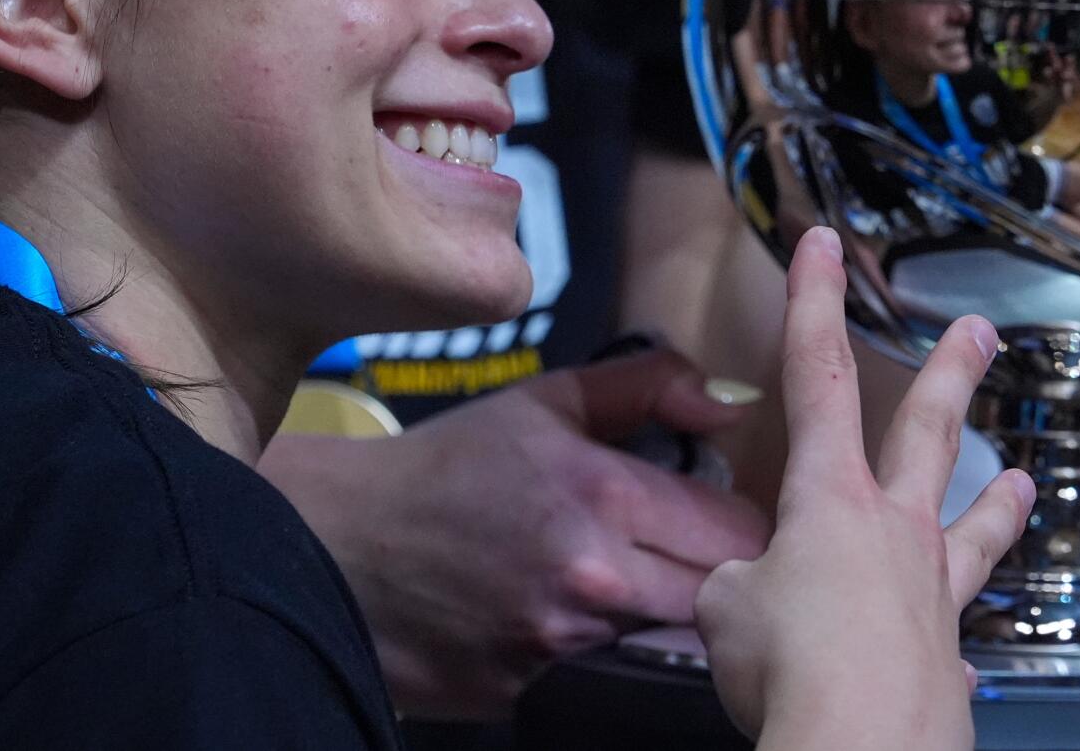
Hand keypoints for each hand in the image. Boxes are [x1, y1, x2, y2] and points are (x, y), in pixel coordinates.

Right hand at [257, 349, 770, 718]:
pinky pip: (598, 669)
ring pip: (661, 636)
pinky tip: (554, 613)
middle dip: (713, 574)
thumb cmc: (448, 466)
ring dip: (653, 610)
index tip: (719, 513)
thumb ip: (645, 386)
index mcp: (601, 495)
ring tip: (606, 574)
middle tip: (680, 549)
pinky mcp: (529, 693)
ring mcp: (560, 647)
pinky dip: (593, 647)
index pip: (739, 531)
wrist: (339, 545)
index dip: (740, 522)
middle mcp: (591, 580)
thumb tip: (728, 404)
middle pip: (717, 596)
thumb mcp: (543, 402)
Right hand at [694, 227, 1034, 746]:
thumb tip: (759, 595)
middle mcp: (893, 533)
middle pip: (929, 432)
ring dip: (997, 502)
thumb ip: (742, 582)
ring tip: (1023, 482)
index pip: (816, 377)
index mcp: (829, 501)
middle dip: (953, 373)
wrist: (859, 749)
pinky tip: (949, 645)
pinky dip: (946, 633)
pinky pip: (952, 630)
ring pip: (973, 528)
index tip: (823, 246)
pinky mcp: (946, 657)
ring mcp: (931, 593)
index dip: (814, 304)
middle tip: (979, 333)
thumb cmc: (792, 672)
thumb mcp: (723, 608)